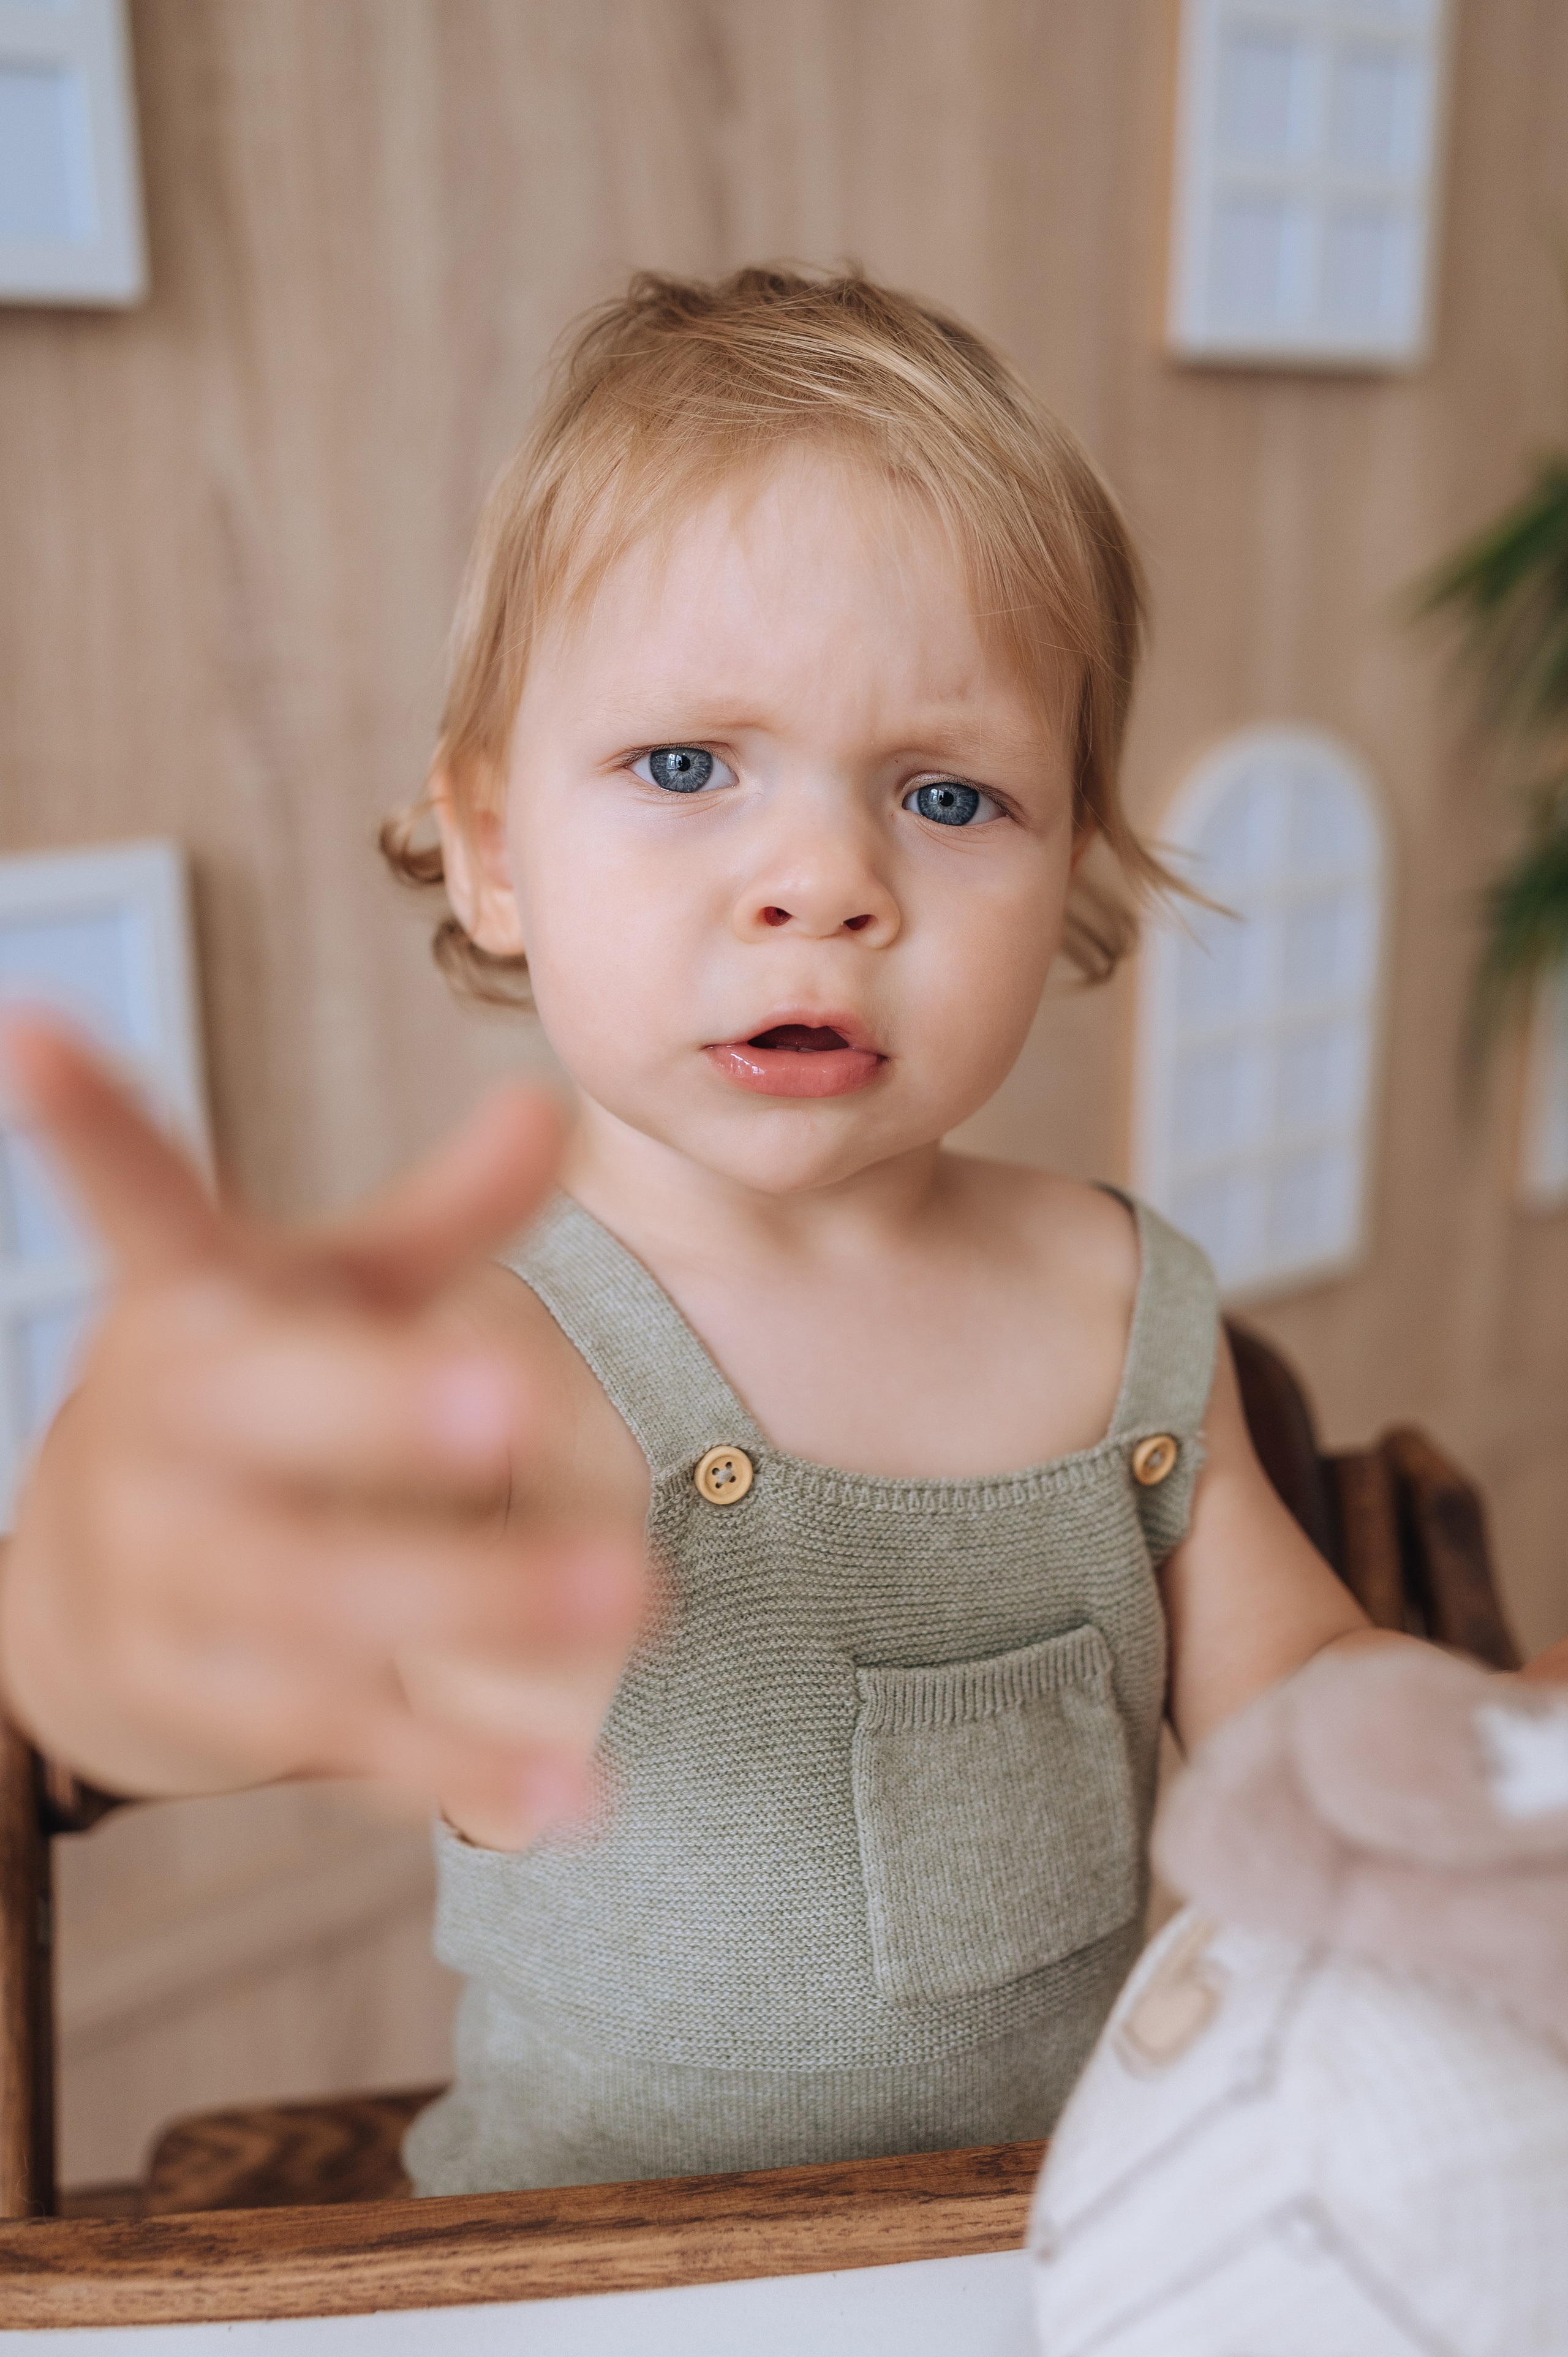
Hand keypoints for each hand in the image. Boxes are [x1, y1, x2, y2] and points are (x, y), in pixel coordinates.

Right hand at [0, 1016, 645, 1847]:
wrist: (94, 1593)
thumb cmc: (251, 1398)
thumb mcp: (327, 1295)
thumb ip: (439, 1219)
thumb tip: (549, 1106)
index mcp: (185, 1308)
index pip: (130, 1205)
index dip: (81, 1125)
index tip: (29, 1032)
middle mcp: (159, 1439)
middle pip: (262, 1429)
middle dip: (375, 1417)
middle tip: (509, 1411)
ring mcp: (175, 1581)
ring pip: (318, 1599)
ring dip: (474, 1601)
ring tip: (632, 1599)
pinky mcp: (217, 1704)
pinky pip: (347, 1739)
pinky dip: (461, 1768)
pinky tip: (578, 1791)